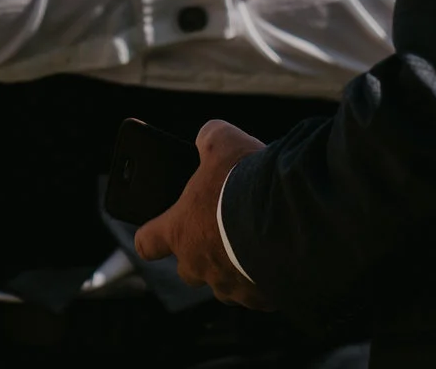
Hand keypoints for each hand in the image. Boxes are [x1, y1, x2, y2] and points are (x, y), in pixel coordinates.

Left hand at [133, 120, 267, 306]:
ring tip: (254, 243)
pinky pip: (257, 293)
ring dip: (233, 268)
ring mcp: (230, 286)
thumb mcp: (223, 142)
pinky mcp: (260, 299)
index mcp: (180, 231)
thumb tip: (207, 138)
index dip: (151, 235)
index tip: (155, 229)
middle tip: (219, 231)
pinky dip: (264, 278)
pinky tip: (277, 256)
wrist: (289, 220)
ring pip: (224, 284)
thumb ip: (208, 138)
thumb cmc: (246, 182)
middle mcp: (199, 265)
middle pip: (187, 269)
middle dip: (200, 253)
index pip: (146, 242)